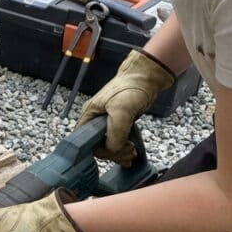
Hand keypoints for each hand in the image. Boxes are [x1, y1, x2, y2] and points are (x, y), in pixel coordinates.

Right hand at [76, 49, 174, 164]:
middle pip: (98, 146)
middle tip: (129, 152)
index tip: (116, 150)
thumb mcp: (122, 111)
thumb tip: (114, 149)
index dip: (100, 150)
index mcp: (89, 116)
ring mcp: (107, 123)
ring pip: (108, 146)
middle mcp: (95, 121)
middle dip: (114, 153)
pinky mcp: (118, 124)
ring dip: (120, 153)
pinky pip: (117, 142)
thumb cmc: (130, 89)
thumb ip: (115, 132)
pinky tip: (132, 151)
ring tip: (132, 153)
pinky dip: (124, 149)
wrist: (145, 77)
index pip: (86, 143)